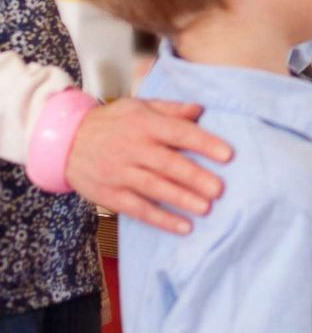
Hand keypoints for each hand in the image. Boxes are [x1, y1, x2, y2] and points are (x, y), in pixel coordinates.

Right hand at [65, 99, 231, 234]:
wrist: (63, 141)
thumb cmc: (111, 122)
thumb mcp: (138, 106)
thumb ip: (171, 109)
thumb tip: (201, 109)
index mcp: (144, 124)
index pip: (178, 133)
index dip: (204, 143)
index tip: (228, 154)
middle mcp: (132, 148)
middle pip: (167, 164)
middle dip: (195, 177)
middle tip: (220, 189)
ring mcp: (120, 173)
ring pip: (154, 188)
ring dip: (181, 199)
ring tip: (207, 208)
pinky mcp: (110, 194)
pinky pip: (138, 209)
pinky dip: (161, 219)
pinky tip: (183, 227)